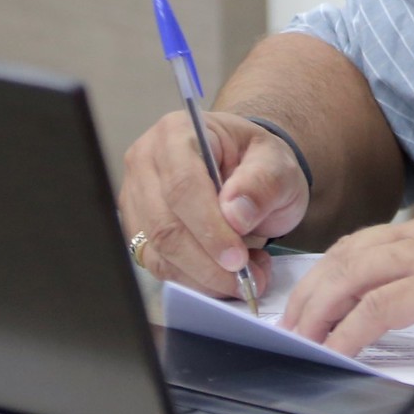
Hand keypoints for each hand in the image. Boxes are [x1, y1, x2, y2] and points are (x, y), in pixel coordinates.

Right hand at [118, 111, 311, 299]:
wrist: (247, 171)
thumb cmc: (259, 162)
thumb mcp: (278, 163)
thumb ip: (263, 183)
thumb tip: (236, 215)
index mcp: (177, 133)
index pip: (182, 185)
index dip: (209, 228)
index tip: (238, 258)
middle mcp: (145, 162)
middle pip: (164, 224)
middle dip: (207, 262)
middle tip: (247, 279)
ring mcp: (135, 198)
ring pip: (158, 252)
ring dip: (203, 276)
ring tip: (246, 277)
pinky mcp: (138, 229)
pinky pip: (159, 266)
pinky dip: (194, 280)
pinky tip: (225, 276)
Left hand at [278, 194, 413, 356]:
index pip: (379, 239)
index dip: (344, 269)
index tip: (327, 294)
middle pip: (351, 252)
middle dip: (314, 287)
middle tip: (294, 319)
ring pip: (351, 274)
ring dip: (319, 309)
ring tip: (301, 338)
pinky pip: (376, 309)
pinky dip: (349, 331)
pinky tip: (336, 351)